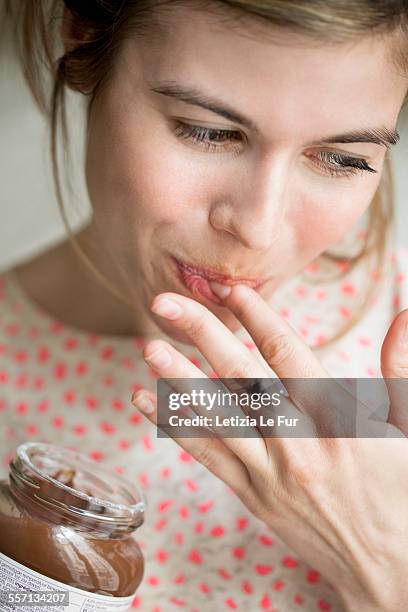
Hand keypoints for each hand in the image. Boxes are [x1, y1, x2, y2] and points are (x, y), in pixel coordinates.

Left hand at [131, 283, 407, 610]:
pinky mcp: (255, 496)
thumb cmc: (404, 493)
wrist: (392, 570)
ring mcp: (271, 473)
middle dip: (201, 335)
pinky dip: (176, 426)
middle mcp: (298, 442)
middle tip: (166, 303)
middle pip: (240, 377)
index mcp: (338, 418)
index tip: (230, 290)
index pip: (287, 353)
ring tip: (149, 348)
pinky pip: (209, 457)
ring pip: (216, 417)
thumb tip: (404, 314)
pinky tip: (146, 401)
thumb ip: (400, 369)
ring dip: (178, 380)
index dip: (256, 316)